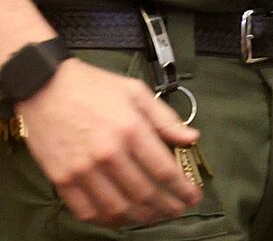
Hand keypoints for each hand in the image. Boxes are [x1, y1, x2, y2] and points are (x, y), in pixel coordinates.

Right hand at [16, 57, 201, 226]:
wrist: (45, 88)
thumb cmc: (93, 87)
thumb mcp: (136, 92)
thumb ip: (165, 119)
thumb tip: (191, 137)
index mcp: (131, 130)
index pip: (164, 170)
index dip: (182, 189)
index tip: (193, 196)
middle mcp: (108, 154)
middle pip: (144, 193)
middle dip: (167, 206)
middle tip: (178, 210)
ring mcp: (83, 170)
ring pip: (117, 208)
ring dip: (140, 217)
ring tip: (154, 216)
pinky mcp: (62, 179)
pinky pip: (87, 210)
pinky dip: (107, 220)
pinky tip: (120, 217)